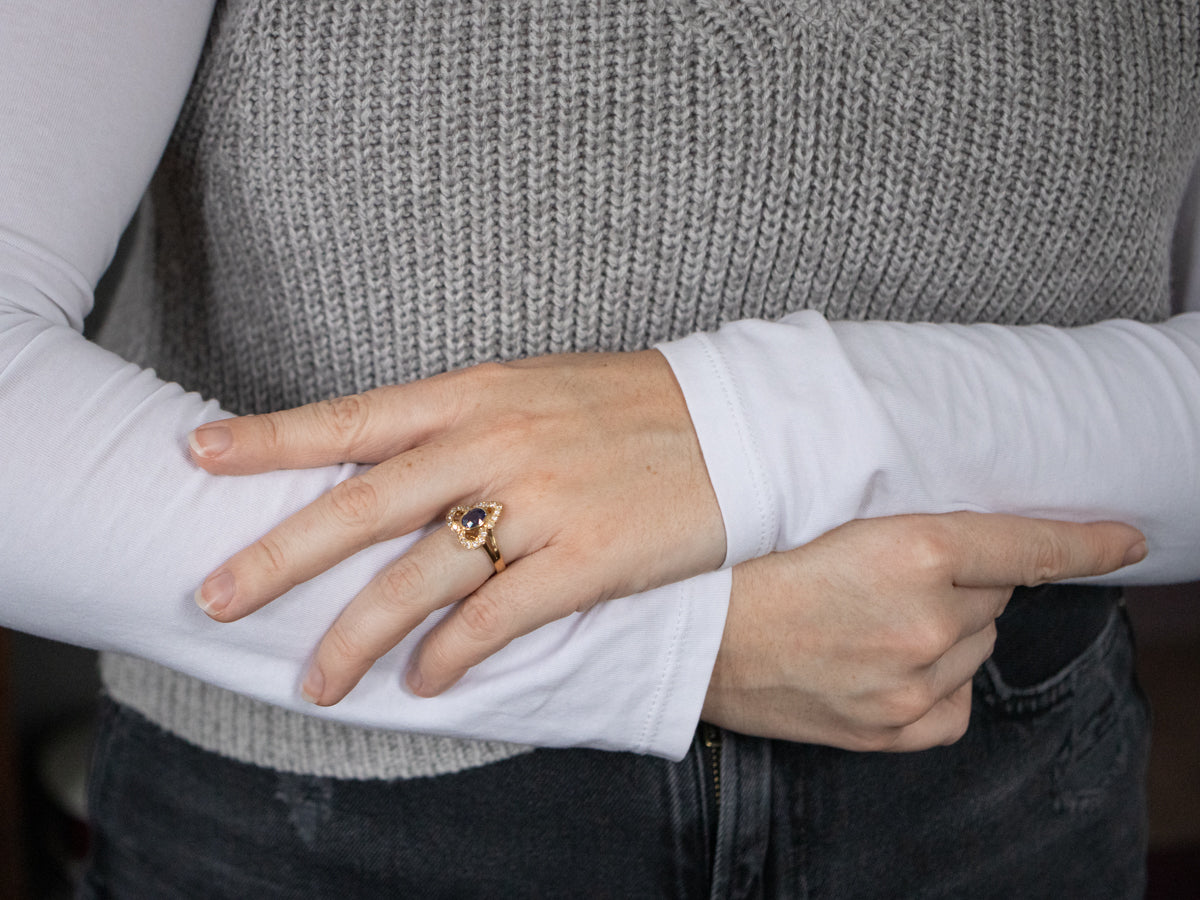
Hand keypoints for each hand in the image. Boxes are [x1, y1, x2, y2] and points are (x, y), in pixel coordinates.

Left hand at [188, 351, 724, 704]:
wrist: (739, 422)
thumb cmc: (631, 407)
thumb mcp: (537, 389)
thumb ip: (462, 422)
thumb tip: (389, 467)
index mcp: (477, 393)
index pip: (354, 418)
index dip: (271, 437)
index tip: (199, 453)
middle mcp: (497, 442)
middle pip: (364, 504)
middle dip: (280, 555)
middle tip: (214, 597)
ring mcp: (543, 500)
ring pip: (422, 576)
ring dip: (359, 635)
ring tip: (316, 682)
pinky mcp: (590, 556)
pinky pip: (499, 618)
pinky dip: (453, 656)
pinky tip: (426, 683)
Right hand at [702, 512, 1145, 751]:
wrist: (691, 635)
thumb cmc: (747, 566)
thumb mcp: (829, 517)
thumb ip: (913, 527)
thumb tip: (975, 547)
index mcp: (911, 549)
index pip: (1028, 545)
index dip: (1086, 541)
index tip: (1126, 539)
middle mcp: (925, 619)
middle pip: (994, 594)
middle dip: (960, 581)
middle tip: (888, 576)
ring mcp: (912, 681)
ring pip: (977, 645)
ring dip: (947, 629)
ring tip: (872, 620)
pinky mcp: (894, 728)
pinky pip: (958, 702)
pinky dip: (940, 682)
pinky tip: (894, 666)